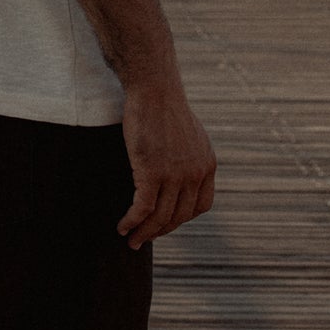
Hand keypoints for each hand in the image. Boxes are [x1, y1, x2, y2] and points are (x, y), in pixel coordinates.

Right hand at [117, 76, 216, 248]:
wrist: (154, 89)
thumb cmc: (164, 108)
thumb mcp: (189, 136)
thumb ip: (189, 158)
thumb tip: (178, 174)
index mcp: (207, 166)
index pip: (200, 207)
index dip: (181, 220)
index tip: (164, 223)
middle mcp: (195, 174)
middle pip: (178, 217)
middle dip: (159, 231)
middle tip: (141, 240)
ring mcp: (175, 175)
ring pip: (159, 217)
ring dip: (143, 233)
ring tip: (130, 240)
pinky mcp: (152, 172)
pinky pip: (142, 208)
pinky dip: (131, 221)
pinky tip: (122, 226)